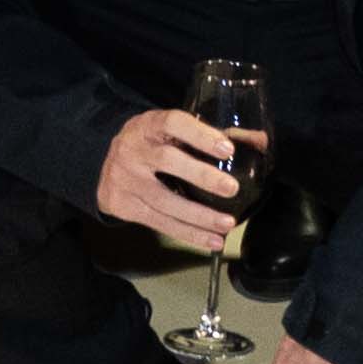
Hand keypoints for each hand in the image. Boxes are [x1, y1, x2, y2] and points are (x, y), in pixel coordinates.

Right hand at [95, 108, 249, 254]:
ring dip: (199, 216)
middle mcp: (134, 150)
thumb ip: (212, 135)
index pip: (173, 123)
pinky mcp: (124, 206)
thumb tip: (260, 141)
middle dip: (202, 176)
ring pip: (164, 201)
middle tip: (231, 188)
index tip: (227, 148)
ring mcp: (126, 180)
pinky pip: (159, 223)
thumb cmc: (151, 144)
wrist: (103, 165)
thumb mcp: (171, 131)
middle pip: (168, 162)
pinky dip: (187, 234)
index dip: (200, 135)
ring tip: (227, 224)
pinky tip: (210, 240)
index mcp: (149, 125)